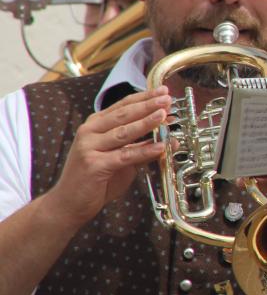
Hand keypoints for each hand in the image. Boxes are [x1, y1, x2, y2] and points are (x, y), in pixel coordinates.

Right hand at [50, 87, 171, 225]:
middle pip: (123, 115)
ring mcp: (89, 147)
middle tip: (167, 99)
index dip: (144, 98)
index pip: (122, 106)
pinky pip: (124, 155)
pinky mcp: (94, 164)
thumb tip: (169, 140)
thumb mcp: (121, 159)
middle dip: (148, 105)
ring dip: (146, 123)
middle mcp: (90, 132)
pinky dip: (144, 151)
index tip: (163, 91)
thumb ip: (141, 148)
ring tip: (164, 115)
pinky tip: (160, 147)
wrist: (68, 203)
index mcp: (95, 125)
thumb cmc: (96, 179)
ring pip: (123, 132)